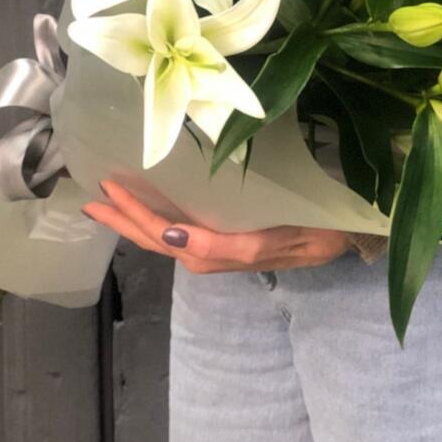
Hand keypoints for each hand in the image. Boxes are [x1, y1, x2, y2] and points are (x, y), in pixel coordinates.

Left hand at [82, 180, 351, 273]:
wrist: (347, 232)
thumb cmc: (316, 226)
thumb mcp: (278, 239)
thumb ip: (226, 247)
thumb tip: (172, 238)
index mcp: (221, 251)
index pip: (166, 235)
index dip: (135, 214)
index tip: (110, 189)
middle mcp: (214, 253)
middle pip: (158, 239)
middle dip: (124, 219)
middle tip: (94, 197)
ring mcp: (220, 247)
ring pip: (167, 237)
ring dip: (136, 220)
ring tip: (110, 201)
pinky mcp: (228, 239)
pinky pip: (184, 232)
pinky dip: (160, 219)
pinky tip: (152, 206)